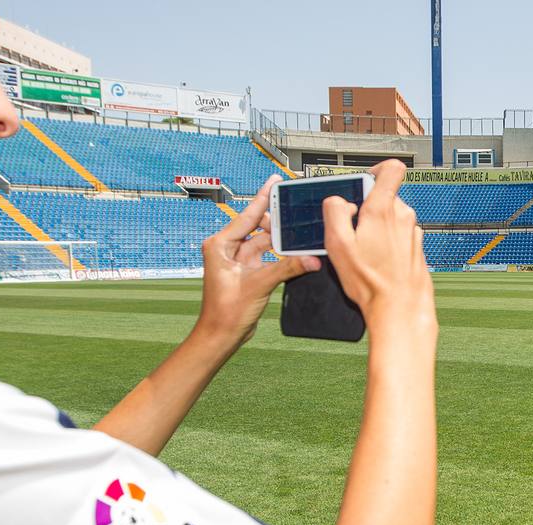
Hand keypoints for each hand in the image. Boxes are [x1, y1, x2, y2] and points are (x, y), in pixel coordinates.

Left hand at [197, 175, 320, 346]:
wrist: (221, 335)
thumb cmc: (226, 312)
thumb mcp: (259, 285)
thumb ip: (287, 269)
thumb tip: (312, 259)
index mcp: (220, 245)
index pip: (247, 215)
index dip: (263, 198)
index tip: (274, 181)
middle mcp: (228, 249)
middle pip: (259, 227)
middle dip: (278, 220)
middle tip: (298, 209)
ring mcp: (238, 260)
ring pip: (266, 243)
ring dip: (283, 240)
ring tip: (302, 230)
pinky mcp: (248, 272)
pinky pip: (269, 257)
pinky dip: (282, 255)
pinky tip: (297, 250)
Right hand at [322, 160, 434, 337]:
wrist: (400, 310)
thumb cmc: (371, 282)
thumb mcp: (338, 244)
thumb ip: (334, 211)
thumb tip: (338, 200)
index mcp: (383, 210)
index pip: (391, 169)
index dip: (376, 169)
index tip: (363, 182)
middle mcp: (403, 217)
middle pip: (384, 197)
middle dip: (366, 209)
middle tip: (353, 232)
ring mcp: (413, 233)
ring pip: (391, 218)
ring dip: (376, 229)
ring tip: (364, 252)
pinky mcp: (416, 248)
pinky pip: (398, 236)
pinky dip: (387, 244)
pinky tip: (377, 262)